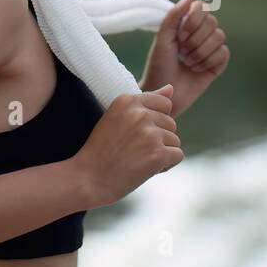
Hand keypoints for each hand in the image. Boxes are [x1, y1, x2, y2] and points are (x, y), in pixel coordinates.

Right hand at [73, 85, 183, 208]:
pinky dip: (166, 165)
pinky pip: (177, 155)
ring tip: (138, 160)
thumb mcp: (118, 117)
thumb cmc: (102, 150)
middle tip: (135, 150)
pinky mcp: (158, 153)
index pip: (164, 103)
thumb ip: (146, 101)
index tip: (137, 134)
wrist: (89, 179)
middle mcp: (140, 113)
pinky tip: (146, 169)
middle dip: (159, 138)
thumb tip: (172, 87)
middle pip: (171, 123)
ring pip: (174, 140)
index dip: (156, 121)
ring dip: (162, 152)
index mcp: (127, 100)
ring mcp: (150, 133)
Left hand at [139, 0, 229, 115]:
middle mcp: (200, 34)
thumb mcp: (163, 37)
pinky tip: (197, 70)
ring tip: (188, 63)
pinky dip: (209, 61)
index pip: (201, 8)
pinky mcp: (218, 64)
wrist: (163, 92)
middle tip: (182, 52)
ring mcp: (210, 49)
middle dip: (195, 39)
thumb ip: (176, 14)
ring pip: (219, 36)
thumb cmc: (158, 65)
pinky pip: (223, 53)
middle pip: (212, 21)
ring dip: (201, 51)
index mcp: (186, 24)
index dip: (193, 20)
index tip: (180, 36)